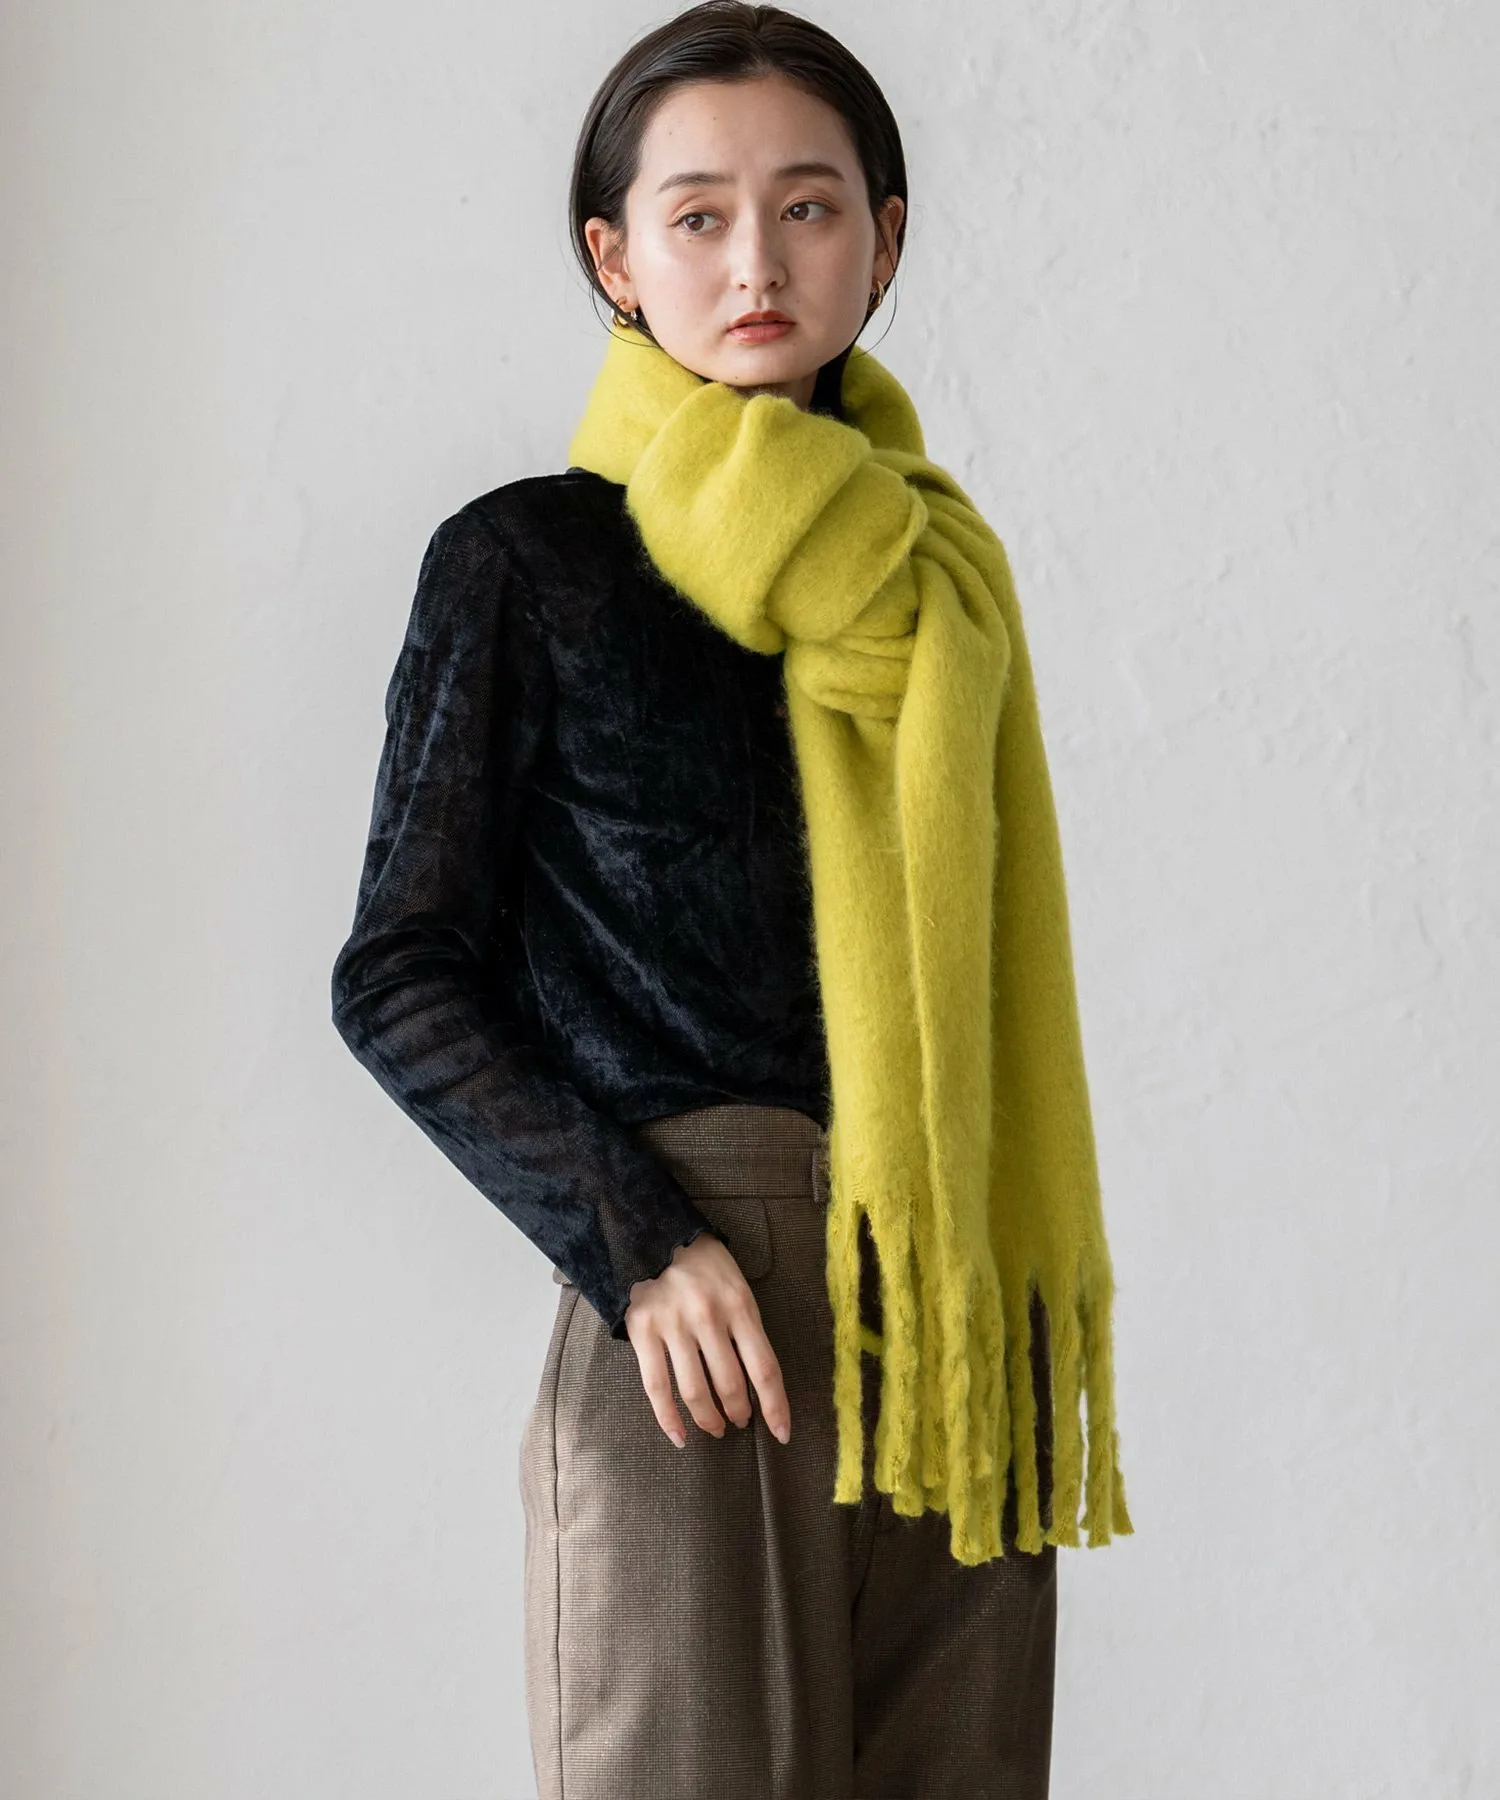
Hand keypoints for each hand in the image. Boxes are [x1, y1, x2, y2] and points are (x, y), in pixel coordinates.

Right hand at [623, 1233, 791, 1449]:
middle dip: (739, 1412)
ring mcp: (673, 1325)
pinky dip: (668, 1419)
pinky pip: (657, 1387)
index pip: (764, 1368)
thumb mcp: (736, 1286)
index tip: (782, 1432)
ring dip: (710, 1419)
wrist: (653, 1232)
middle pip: (730, 1384)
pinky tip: (680, 1436)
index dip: (776, 1406)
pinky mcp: (642, 1331)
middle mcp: (708, 1316)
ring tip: (716, 1427)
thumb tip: (757, 1381)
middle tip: (740, 1421)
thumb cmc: (703, 1265)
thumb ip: (746, 1328)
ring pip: (696, 1391)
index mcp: (740, 1304)